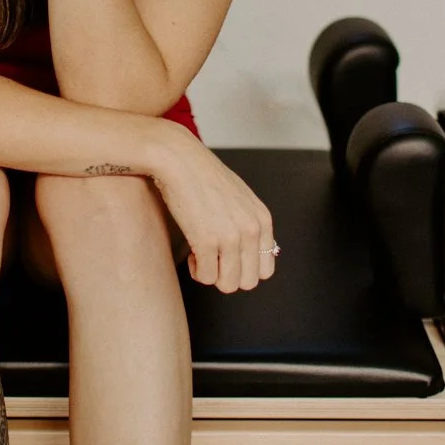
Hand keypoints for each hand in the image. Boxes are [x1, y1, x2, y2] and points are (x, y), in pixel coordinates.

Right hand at [147, 123, 278, 292]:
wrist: (179, 159)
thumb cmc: (204, 176)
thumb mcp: (241, 199)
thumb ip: (250, 224)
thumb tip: (249, 256)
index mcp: (262, 220)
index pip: (265, 269)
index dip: (243, 268)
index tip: (227, 257)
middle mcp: (251, 230)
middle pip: (248, 282)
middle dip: (227, 275)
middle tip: (212, 258)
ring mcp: (230, 237)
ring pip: (227, 284)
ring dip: (211, 275)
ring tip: (201, 255)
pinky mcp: (206, 241)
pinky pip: (206, 277)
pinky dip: (196, 270)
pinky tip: (191, 252)